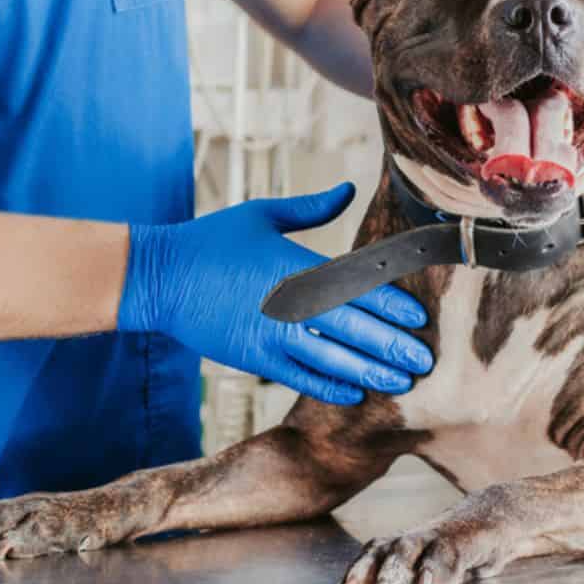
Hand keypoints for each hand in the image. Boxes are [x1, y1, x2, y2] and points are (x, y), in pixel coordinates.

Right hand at [118, 183, 433, 403]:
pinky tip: (354, 393)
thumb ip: (310, 208)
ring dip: (369, 372)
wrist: (158, 277)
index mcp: (295, 265)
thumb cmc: (211, 241)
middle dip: (391, 346)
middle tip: (425, 360)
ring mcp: (270, 334)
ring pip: (331, 359)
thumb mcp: (261, 214)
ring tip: (400, 383)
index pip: (354, 287)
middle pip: (352, 329)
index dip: (390, 305)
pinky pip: (299, 377)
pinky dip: (328, 386)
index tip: (418, 317)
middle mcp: (288, 303)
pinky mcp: (253, 357)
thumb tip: (348, 189)